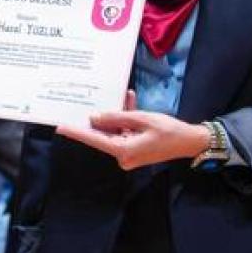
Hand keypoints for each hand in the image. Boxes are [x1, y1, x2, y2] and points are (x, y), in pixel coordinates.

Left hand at [55, 91, 210, 170]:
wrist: (191, 142)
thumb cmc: (169, 130)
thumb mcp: (142, 119)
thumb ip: (117, 117)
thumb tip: (94, 118)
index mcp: (124, 150)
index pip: (94, 139)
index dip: (76, 132)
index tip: (60, 126)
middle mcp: (123, 156)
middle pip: (104, 134)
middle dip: (101, 116)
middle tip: (86, 102)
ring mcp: (129, 154)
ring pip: (116, 130)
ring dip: (120, 114)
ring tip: (126, 96)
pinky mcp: (135, 149)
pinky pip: (125, 132)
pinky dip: (127, 118)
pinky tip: (130, 100)